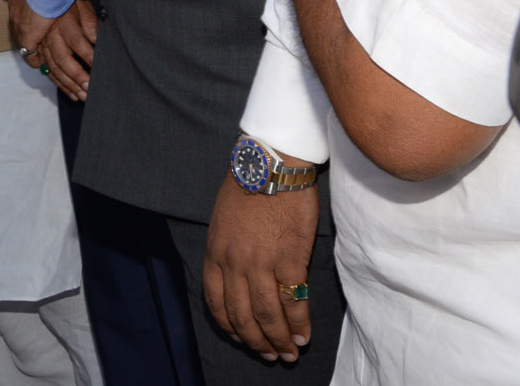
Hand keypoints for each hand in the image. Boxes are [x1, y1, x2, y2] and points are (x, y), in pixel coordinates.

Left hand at [6, 0, 55, 56]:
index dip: (27, 26)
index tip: (35, 30)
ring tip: (43, 58)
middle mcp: (14, 17)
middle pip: (19, 34)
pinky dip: (36, 59)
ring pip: (24, 46)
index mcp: (15, 4)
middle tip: (40, 47)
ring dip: (33, 51)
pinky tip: (43, 63)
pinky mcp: (28, 36)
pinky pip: (30, 54)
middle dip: (29, 41)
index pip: (18, 21)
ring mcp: (20, 28)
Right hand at [37, 0, 95, 101]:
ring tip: (82, 97)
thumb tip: (97, 38)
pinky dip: (57, 81)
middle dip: (77, 77)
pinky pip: (45, 68)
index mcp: (61, 21)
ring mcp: (39, 42)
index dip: (88, 56)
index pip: (77, 42)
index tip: (99, 69)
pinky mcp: (34, 47)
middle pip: (62, 59)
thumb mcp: (80, 1)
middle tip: (90, 92)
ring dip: (68, 84)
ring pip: (53, 67)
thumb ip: (89, 20)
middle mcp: (48, 34)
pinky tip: (70, 92)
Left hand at [204, 172, 319, 363]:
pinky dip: (299, 323)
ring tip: (290, 352)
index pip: (216, 304)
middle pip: (242, 316)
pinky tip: (304, 333)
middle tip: (271, 355)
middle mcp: (233, 264)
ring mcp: (260, 264)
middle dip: (257, 342)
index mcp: (215, 254)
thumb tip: (240, 274)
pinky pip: (292, 301)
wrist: (269, 163)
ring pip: (267, 315)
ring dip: (279, 340)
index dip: (230, 327)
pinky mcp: (288, 259)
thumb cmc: (248, 185)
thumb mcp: (223, 220)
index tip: (242, 338)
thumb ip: (227, 250)